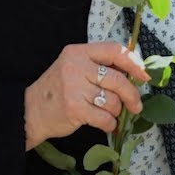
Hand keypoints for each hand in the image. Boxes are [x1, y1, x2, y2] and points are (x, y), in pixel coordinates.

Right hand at [24, 42, 149, 149]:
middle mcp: (76, 66)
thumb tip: (135, 72)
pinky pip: (105, 118)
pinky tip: (106, 124)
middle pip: (118, 79)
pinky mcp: (74, 109)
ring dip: (117, 112)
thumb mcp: (74, 68)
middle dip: (132, 95)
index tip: (144, 75)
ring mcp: (74, 88)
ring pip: (113, 101)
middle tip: (136, 105)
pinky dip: (110, 124)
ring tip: (111, 114)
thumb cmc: (58, 90)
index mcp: (78, 52)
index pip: (114, 50)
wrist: (30, 111)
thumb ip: (99, 66)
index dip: (134, 63)